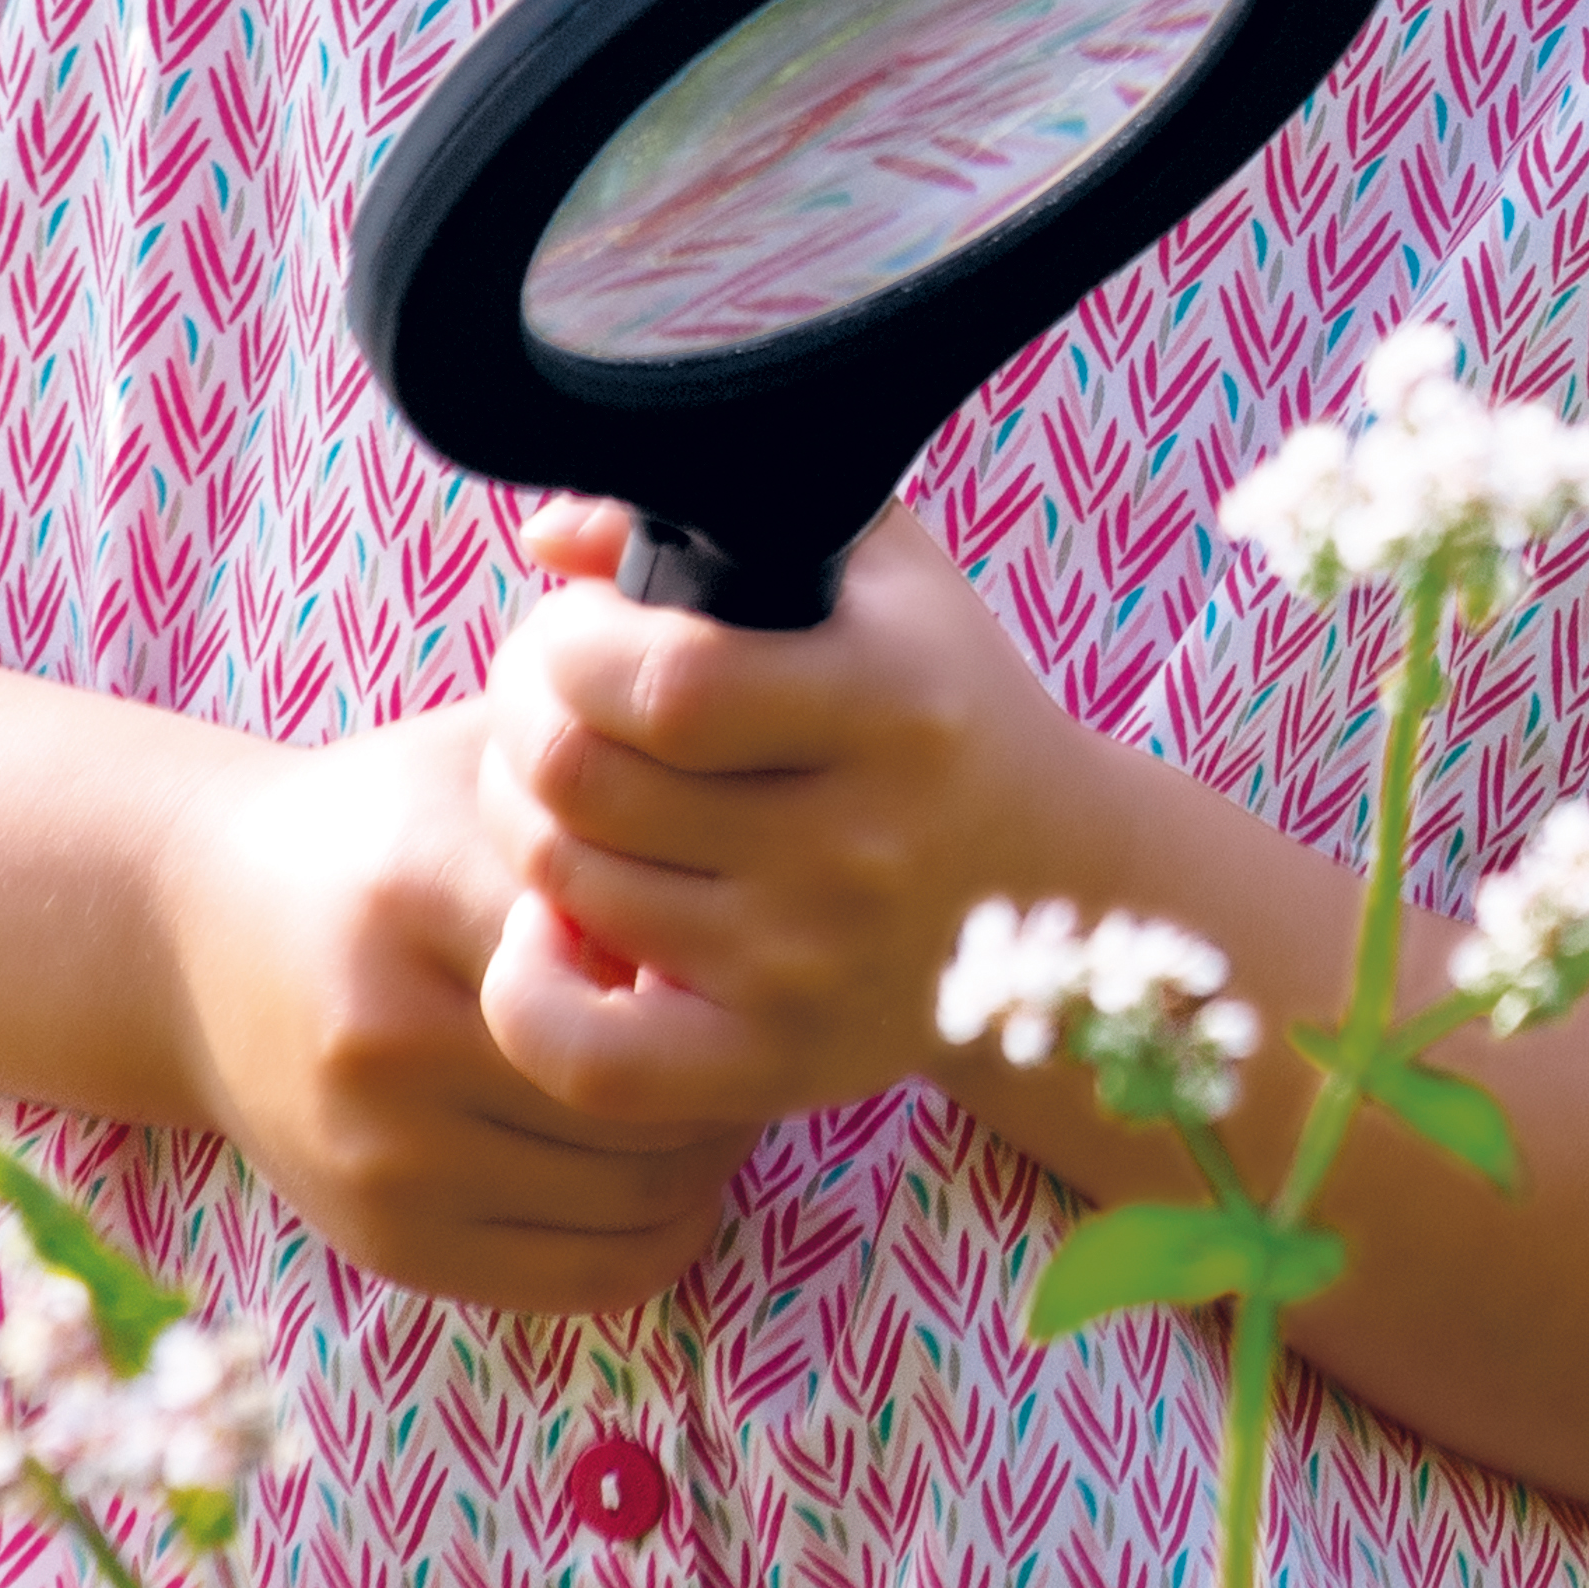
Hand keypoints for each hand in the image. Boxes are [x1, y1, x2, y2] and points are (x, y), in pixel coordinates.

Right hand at [155, 702, 753, 1317]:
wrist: (202, 940)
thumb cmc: (388, 827)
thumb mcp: (488, 762)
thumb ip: (613, 781)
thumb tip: (764, 840)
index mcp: (419, 895)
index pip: (645, 959)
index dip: (724, 955)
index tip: (749, 929)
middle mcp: (388, 1039)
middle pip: (654, 1089)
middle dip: (738, 1061)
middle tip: (769, 1018)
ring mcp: (381, 1159)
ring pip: (640, 1192)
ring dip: (715, 1148)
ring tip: (722, 1080)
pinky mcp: (386, 1242)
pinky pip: (592, 1275)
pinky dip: (667, 1228)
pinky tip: (671, 1161)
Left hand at [480, 502, 1090, 1119]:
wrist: (1064, 887)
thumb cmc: (937, 700)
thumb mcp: (874, 573)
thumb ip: (715, 521)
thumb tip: (546, 542)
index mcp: (893, 706)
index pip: (665, 683)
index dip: (572, 647)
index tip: (577, 633)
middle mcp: (859, 848)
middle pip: (585, 782)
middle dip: (524, 718)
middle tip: (545, 700)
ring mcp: (814, 969)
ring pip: (569, 885)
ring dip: (527, 819)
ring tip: (565, 786)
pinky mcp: (777, 1066)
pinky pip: (588, 1056)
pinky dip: (531, 989)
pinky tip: (553, 929)